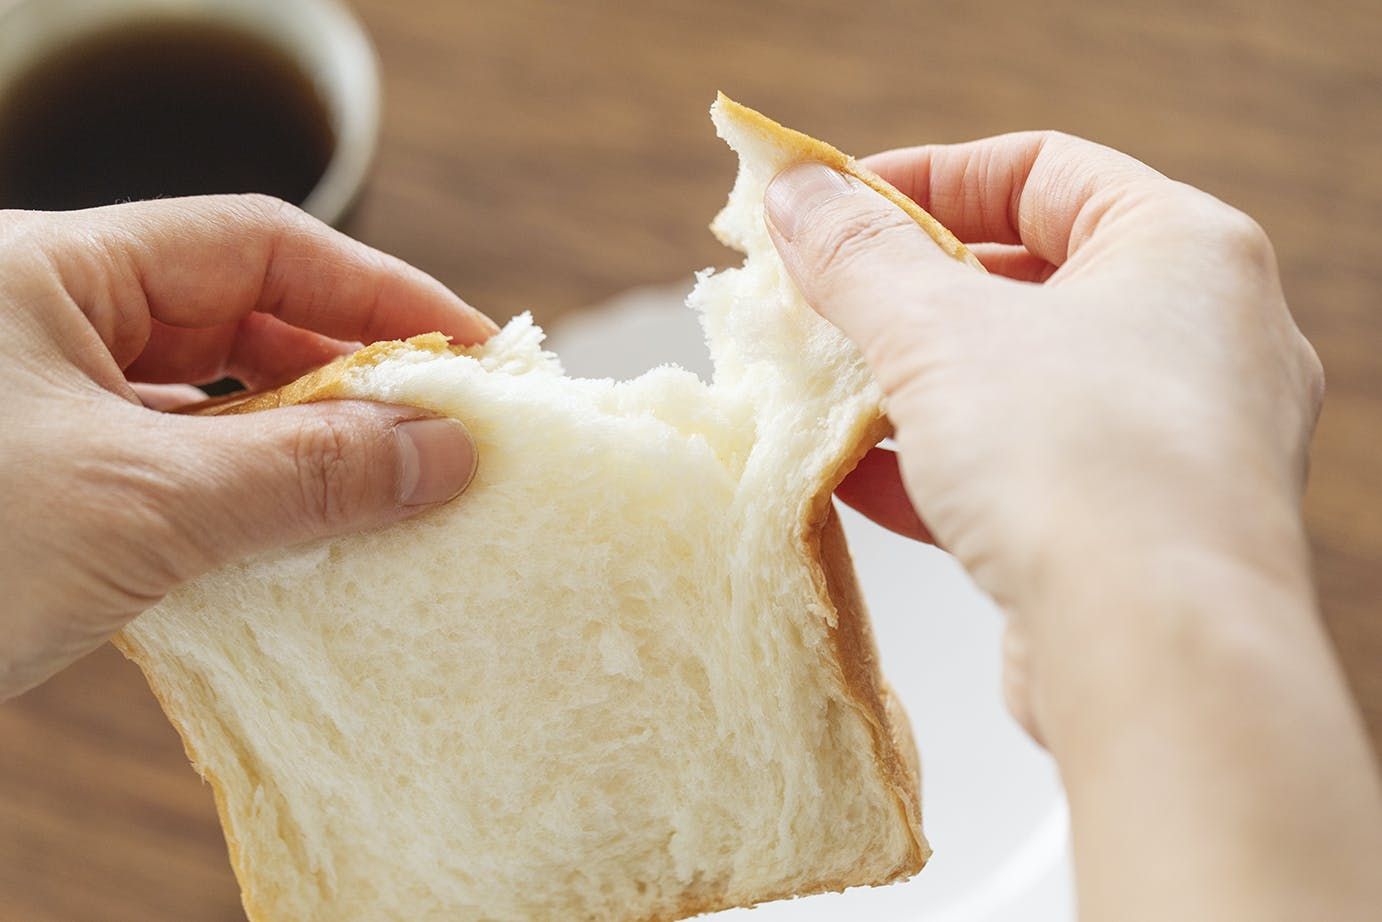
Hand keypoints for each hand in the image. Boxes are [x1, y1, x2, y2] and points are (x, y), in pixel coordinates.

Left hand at [0, 195, 492, 699]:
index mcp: (54, 273)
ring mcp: (53, 412)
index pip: (259, 246)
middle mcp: (54, 327)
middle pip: (248, 320)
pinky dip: (259, 504)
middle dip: (356, 375)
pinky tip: (315, 541)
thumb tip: (447, 452)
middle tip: (452, 431)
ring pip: (221, 406)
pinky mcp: (58, 492)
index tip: (472, 348)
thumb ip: (307, 470)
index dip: (379, 291)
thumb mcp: (143, 501)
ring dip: (312, 448)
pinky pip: (188, 475)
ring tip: (401, 491)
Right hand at [765, 135, 1381, 921]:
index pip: (1040, 170)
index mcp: (1181, 249)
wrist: (1155, 656)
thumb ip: (858, 256)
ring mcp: (1174, 440)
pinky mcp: (1135, 529)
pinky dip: (941, 466)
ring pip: (1022, 383)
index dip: (926, 177)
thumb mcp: (937, 332)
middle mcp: (1200, 336)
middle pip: (1027, 277)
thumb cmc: (1079, 464)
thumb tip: (797, 193)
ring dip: (915, 385)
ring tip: (824, 390)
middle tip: (821, 300)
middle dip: (909, 293)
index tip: (835, 204)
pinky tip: (853, 480)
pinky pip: (1027, 470)